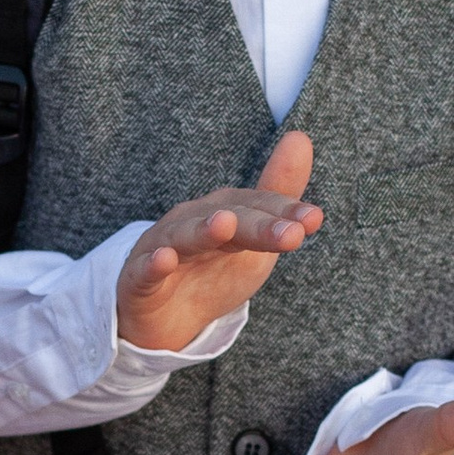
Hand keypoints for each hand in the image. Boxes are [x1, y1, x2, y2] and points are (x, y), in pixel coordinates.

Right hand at [116, 131, 322, 353]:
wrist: (166, 317)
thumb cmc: (212, 269)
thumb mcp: (253, 239)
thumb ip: (277, 200)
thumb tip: (301, 137)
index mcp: (223, 210)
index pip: (258, 206)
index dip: (284, 212)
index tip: (314, 219)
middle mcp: (192, 221)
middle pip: (229, 219)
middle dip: (260, 226)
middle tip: (292, 234)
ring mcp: (163, 246)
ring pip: (185, 237)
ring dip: (204, 231)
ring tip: (223, 225)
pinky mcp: (139, 278)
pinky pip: (146, 269)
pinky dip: (154, 264)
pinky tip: (165, 259)